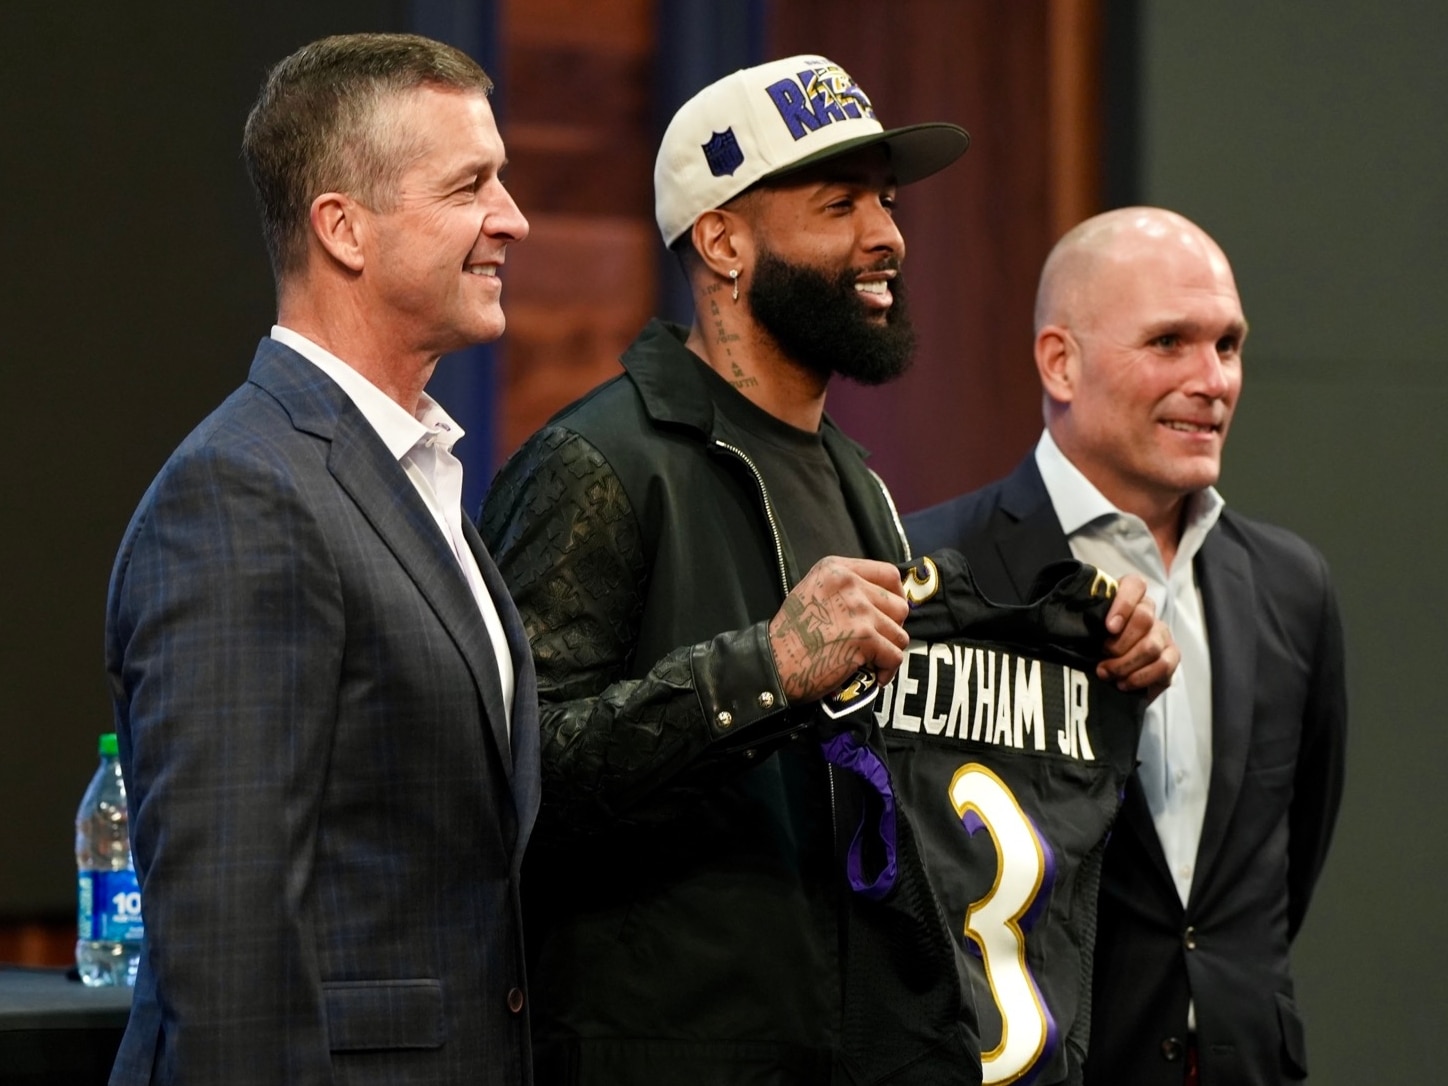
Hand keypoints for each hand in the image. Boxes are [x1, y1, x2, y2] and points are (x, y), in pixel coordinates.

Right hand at [768, 557, 910, 702]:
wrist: (773, 664)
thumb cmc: (791, 635)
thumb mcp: (811, 592)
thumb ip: (843, 588)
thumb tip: (880, 599)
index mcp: (836, 569)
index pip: (888, 573)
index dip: (896, 595)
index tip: (891, 612)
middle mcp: (849, 584)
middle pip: (899, 605)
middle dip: (892, 627)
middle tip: (878, 641)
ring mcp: (858, 611)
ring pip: (900, 633)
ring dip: (888, 651)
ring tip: (871, 660)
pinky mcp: (864, 639)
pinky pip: (895, 655)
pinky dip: (887, 670)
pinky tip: (874, 674)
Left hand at [1096, 573, 1178, 699]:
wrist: (1105, 674)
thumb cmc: (1091, 645)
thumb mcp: (1084, 630)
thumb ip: (1085, 621)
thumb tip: (1078, 627)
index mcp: (1126, 597)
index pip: (1135, 585)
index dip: (1124, 604)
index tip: (1109, 627)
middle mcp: (1148, 612)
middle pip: (1144, 618)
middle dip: (1119, 643)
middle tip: (1102, 655)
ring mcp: (1161, 634)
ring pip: (1151, 646)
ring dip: (1125, 664)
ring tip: (1107, 673)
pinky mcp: (1171, 656)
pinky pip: (1163, 665)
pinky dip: (1140, 677)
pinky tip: (1124, 683)